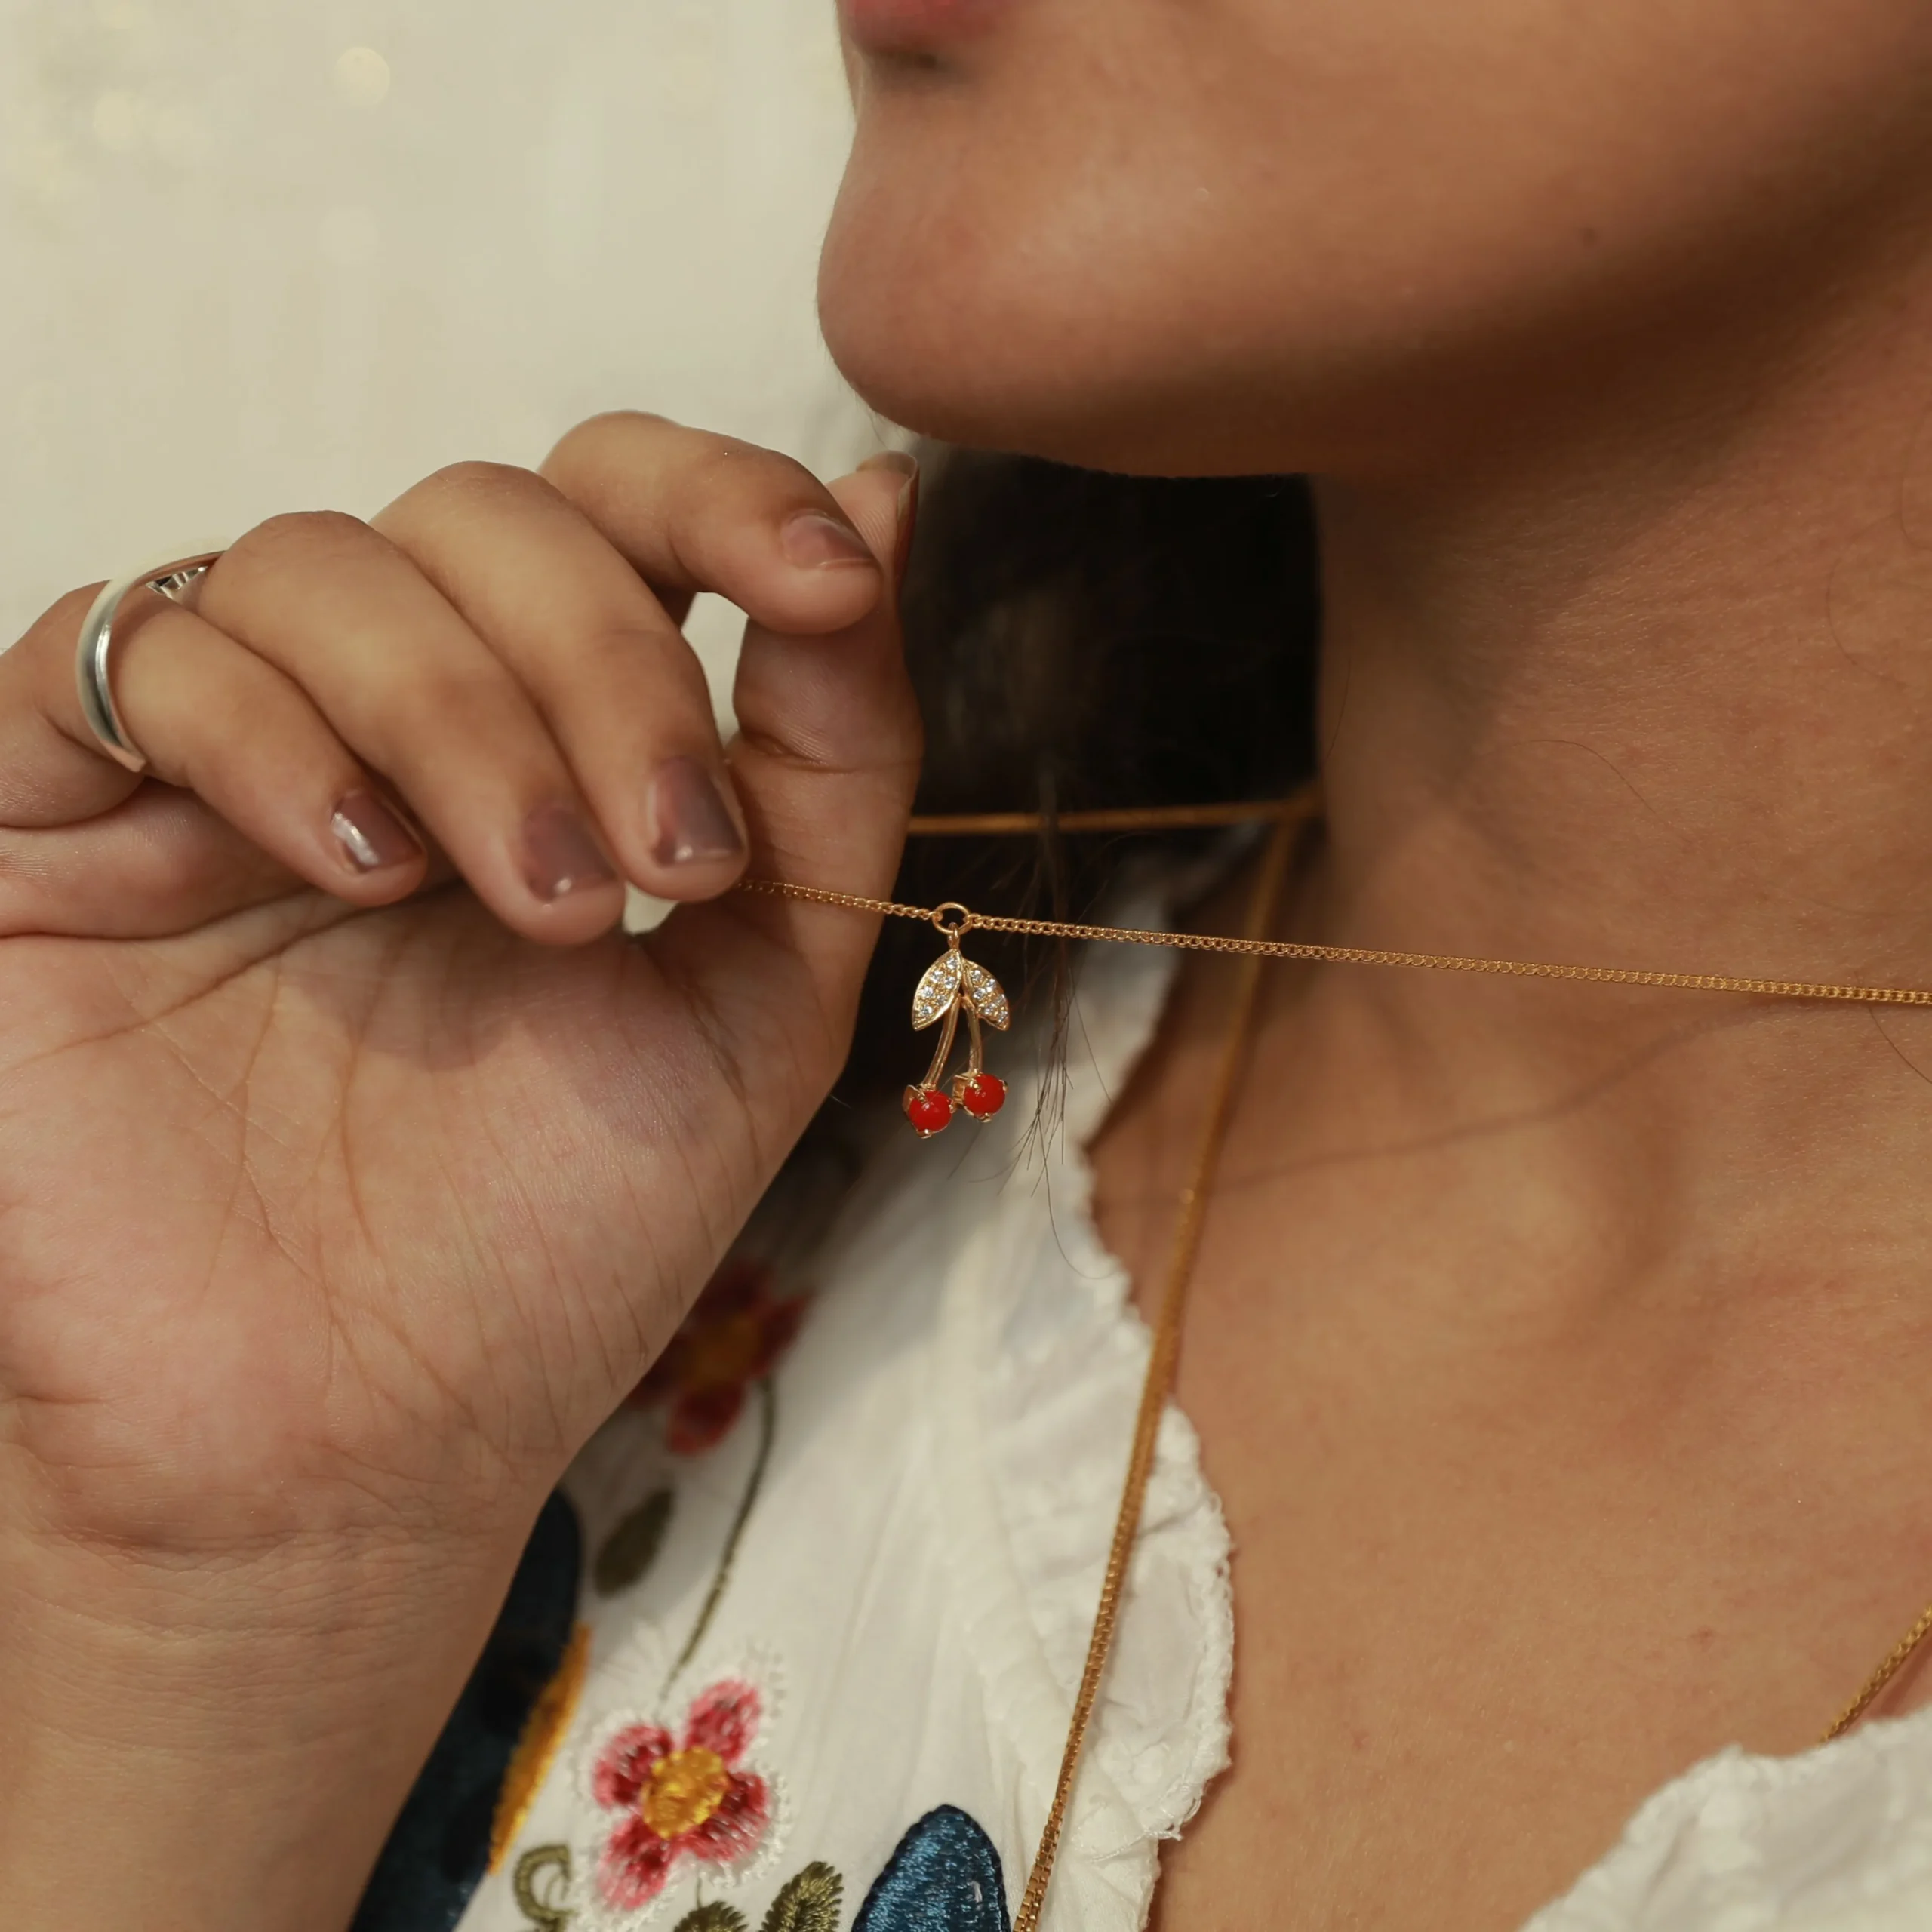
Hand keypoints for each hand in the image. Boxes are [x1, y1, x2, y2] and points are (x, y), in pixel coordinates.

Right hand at [0, 416, 919, 1929]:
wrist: (358, 1439)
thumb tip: (884, 505)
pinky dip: (264, 730)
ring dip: (459, 712)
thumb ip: (831, 752)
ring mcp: (215, 764)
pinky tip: (353, 866)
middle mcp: (385, 724)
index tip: (829, 574)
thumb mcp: (762, 986)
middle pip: (484, 518)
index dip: (721, 495)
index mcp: (549, 744)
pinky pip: (124, 656)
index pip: (617, 509)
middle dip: (608, 664)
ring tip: (534, 909)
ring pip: (317, 564)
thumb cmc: (558, 1233)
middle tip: (659, 868)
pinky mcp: (46, 824)